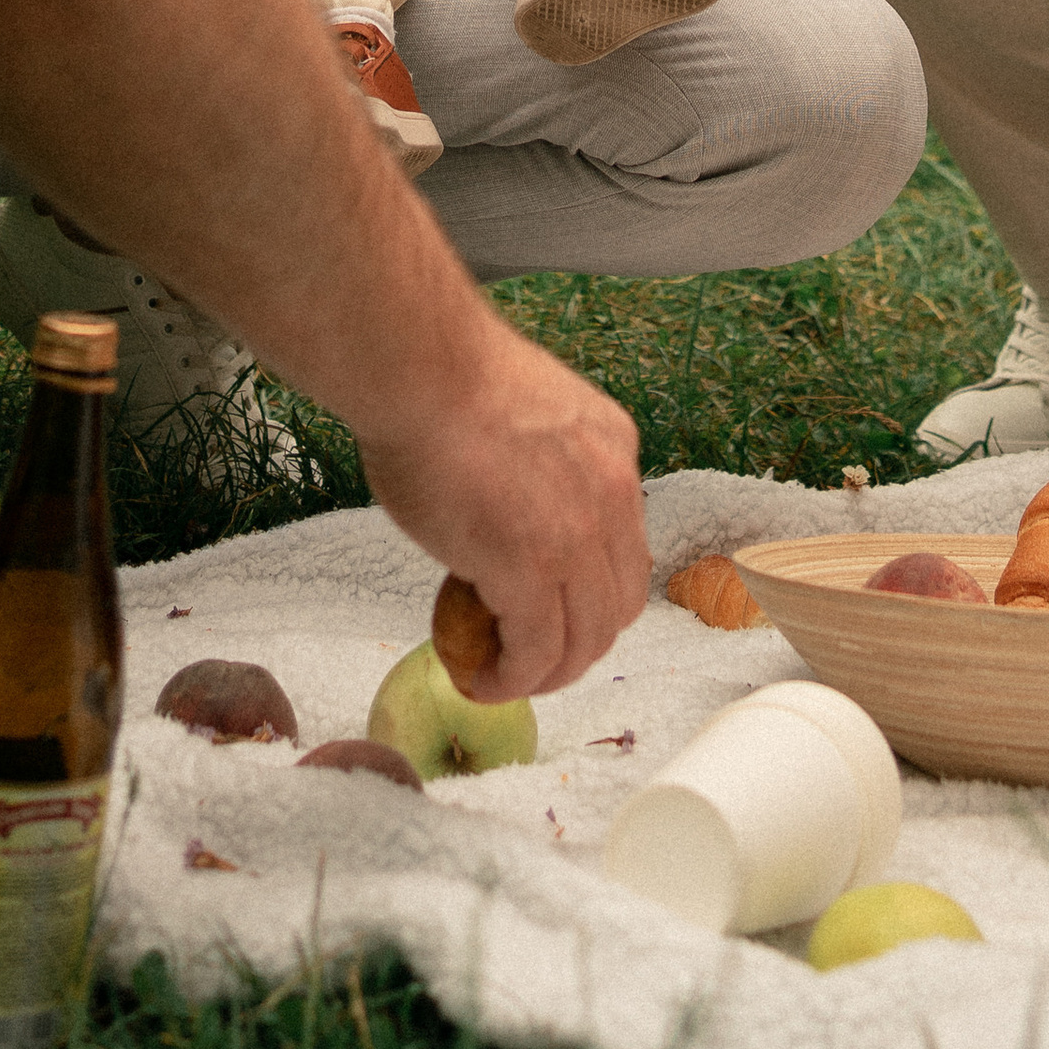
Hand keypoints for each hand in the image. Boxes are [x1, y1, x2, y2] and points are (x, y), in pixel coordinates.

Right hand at [354, 311, 647, 700]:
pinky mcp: (532, 570)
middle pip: (619, 603)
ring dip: (548, 672)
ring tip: (503, 676)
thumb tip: (512, 512)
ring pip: (586, 639)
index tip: (552, 607)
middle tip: (528, 655)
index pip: (625, 545)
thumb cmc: (446, 379)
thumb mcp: (527, 417)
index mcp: (614, 447)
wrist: (423, 370)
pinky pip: (536, 651)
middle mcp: (613, 494)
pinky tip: (482, 678)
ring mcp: (578, 536)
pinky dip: (512, 679)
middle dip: (577, 642)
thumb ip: (540, 468)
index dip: (591, 591)